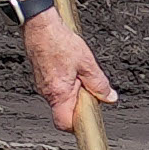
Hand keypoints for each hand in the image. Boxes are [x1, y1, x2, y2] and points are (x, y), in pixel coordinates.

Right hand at [21, 3, 115, 120]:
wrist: (39, 25)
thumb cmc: (58, 41)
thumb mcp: (87, 63)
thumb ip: (99, 83)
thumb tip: (109, 97)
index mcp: (59, 93)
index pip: (65, 123)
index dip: (79, 123)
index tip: (90, 117)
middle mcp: (47, 92)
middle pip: (65, 111)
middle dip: (79, 104)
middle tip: (88, 89)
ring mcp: (42, 85)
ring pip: (61, 99)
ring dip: (73, 92)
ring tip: (79, 73)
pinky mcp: (41, 76)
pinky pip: (56, 88)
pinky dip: (66, 83)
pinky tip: (70, 67)